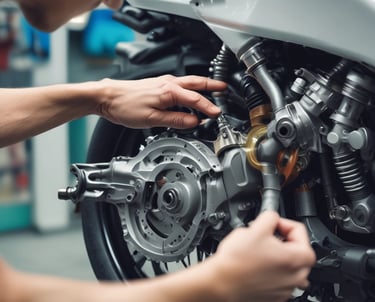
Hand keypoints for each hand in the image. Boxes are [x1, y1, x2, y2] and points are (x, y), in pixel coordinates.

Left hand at [97, 75, 224, 128]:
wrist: (108, 97)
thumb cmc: (125, 106)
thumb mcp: (152, 119)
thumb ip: (175, 120)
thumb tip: (193, 122)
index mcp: (169, 91)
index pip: (196, 100)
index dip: (209, 108)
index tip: (218, 114)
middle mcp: (168, 83)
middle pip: (196, 83)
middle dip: (212, 86)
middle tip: (224, 89)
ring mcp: (163, 83)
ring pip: (189, 82)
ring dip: (202, 86)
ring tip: (212, 91)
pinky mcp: (158, 85)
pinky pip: (180, 85)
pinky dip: (190, 88)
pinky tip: (189, 95)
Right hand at [211, 211, 315, 301]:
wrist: (221, 282)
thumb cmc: (237, 261)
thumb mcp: (255, 227)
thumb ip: (270, 217)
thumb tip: (273, 218)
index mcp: (297, 259)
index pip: (299, 231)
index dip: (283, 223)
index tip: (272, 224)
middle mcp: (296, 277)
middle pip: (297, 250)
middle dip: (283, 240)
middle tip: (266, 237)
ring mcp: (286, 289)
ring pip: (288, 266)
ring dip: (278, 256)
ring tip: (260, 252)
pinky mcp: (275, 296)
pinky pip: (280, 279)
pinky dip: (272, 271)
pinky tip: (256, 265)